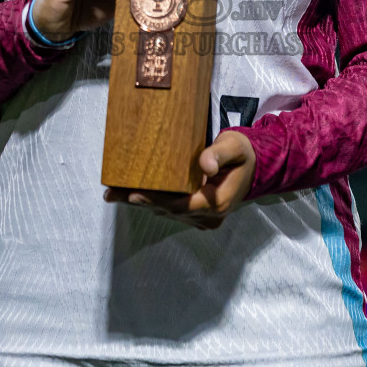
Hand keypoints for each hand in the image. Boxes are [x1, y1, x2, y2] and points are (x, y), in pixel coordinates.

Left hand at [104, 130, 256, 229]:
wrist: (253, 167)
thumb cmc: (241, 154)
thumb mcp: (234, 147)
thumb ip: (219, 154)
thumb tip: (206, 165)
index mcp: (217, 203)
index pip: (180, 205)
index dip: (155, 201)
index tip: (133, 194)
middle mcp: (209, 217)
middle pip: (168, 211)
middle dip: (139, 202)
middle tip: (112, 194)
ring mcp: (202, 219)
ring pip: (167, 212)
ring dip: (142, 203)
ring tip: (114, 193)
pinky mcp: (196, 216)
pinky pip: (170, 210)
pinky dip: (152, 202)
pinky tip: (131, 194)